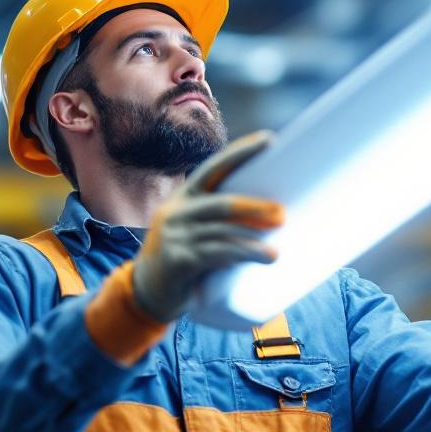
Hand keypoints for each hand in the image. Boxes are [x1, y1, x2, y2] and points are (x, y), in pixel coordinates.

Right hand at [131, 131, 283, 322]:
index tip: (269, 139)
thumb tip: (271, 216)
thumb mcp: (194, 230)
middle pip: (222, 203)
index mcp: (184, 197)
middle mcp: (176, 211)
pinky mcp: (177, 259)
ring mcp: (174, 235)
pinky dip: (237, 257)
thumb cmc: (184, 259)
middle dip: (254, 207)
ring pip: (221, 233)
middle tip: (282, 214)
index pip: (213, 168)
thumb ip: (219, 220)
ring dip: (251, 243)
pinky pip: (213, 254)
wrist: (148, 292)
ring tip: (275, 253)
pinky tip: (253, 260)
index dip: (240, 153)